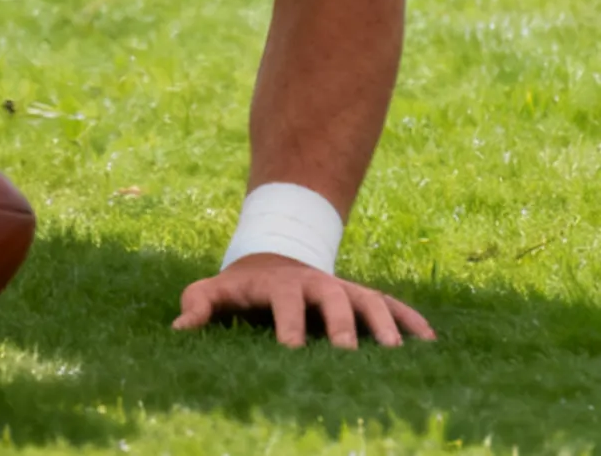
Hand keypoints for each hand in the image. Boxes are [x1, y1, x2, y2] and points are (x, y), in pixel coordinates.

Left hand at [174, 254, 436, 348]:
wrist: (275, 256)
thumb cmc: (242, 286)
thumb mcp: (216, 290)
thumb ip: (197, 303)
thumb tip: (178, 330)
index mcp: (279, 284)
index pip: (283, 303)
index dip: (286, 325)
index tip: (290, 351)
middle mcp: (316, 284)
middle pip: (332, 299)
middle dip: (340, 324)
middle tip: (350, 352)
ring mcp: (343, 288)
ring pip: (368, 300)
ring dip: (384, 322)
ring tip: (397, 352)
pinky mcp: (364, 297)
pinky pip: (392, 304)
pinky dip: (411, 320)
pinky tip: (431, 342)